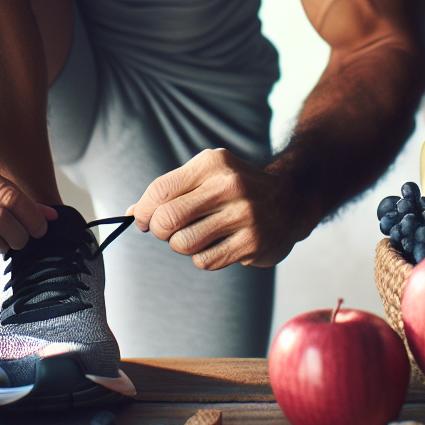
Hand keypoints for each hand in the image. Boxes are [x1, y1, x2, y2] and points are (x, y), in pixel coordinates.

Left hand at [128, 149, 318, 270]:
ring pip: (183, 244)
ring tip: (198, 235)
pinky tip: (218, 244)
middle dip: (160, 230)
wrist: (292, 200)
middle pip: (166, 220)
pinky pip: (205, 260)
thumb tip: (132, 213)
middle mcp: (229, 185)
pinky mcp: (253, 242)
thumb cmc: (236, 190)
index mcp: (213, 163)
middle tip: (170, 230)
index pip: (159, 190)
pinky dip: (203, 257)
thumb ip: (170, 190)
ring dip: (182, 245)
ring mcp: (244, 214)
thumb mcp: (207, 175)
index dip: (143, 211)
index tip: (143, 220)